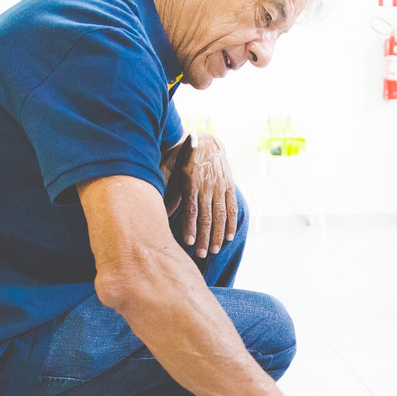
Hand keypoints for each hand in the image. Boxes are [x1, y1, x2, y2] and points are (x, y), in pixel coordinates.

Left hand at [161, 132, 237, 257]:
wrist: (207, 141)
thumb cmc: (185, 159)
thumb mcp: (174, 173)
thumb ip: (171, 194)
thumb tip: (164, 214)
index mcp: (192, 182)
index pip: (192, 209)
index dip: (190, 227)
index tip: (188, 242)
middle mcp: (207, 185)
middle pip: (207, 216)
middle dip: (204, 237)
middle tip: (200, 254)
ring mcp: (220, 186)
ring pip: (220, 215)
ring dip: (217, 234)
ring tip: (213, 250)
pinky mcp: (229, 186)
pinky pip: (231, 207)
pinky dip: (230, 223)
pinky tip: (228, 237)